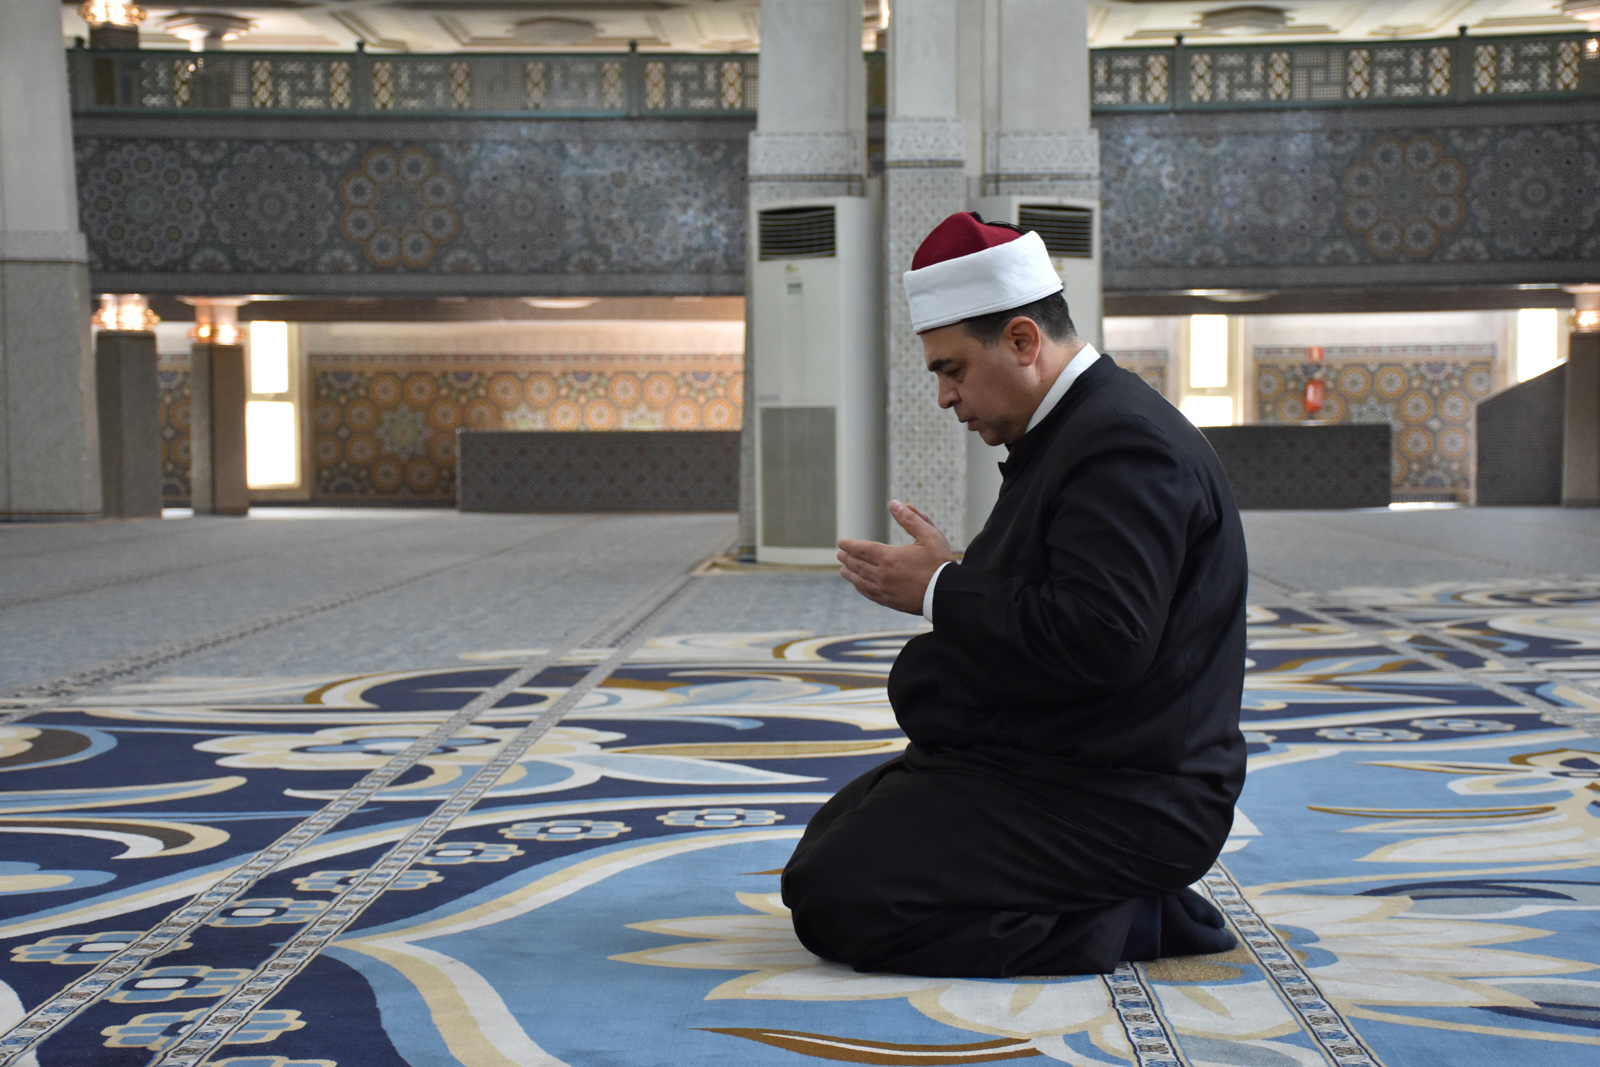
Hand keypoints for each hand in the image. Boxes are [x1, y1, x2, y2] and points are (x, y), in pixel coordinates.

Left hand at [837, 500, 956, 614]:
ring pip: (861, 581)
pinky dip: (860, 588)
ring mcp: (885, 590)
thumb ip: (910, 519)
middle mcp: (883, 575)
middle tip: (840, 554)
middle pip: (858, 565)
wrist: (948, 593)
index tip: (841, 543)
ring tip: (843, 570)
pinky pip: (869, 594)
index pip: (863, 549)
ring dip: (850, 574)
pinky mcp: (891, 602)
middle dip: (847, 558)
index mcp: (890, 557)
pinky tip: (858, 585)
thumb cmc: (940, 563)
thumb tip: (895, 503)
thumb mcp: (929, 535)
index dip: (850, 545)